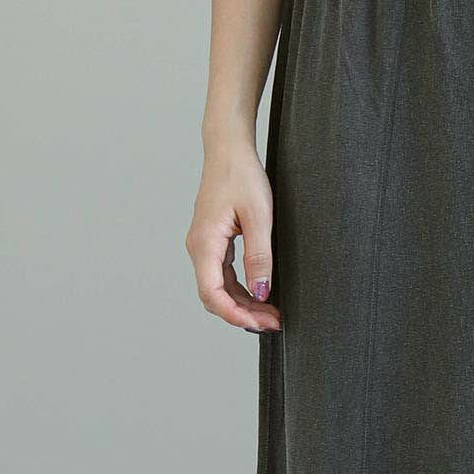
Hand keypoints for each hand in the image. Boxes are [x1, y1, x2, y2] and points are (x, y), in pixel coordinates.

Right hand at [185, 138, 281, 332]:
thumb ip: (260, 257)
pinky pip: (223, 276)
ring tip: (272, 313)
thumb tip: (261, 292)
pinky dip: (241, 290)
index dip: (235, 315)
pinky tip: (261, 295)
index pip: (213, 294)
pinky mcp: (213, 243)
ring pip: (220, 289)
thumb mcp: (259, 217)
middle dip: (243, 314)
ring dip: (244, 304)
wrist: (228, 149)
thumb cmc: (242, 175)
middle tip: (274, 322)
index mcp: (205, 243)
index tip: (261, 324)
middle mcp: (199, 248)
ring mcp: (204, 246)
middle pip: (215, 297)